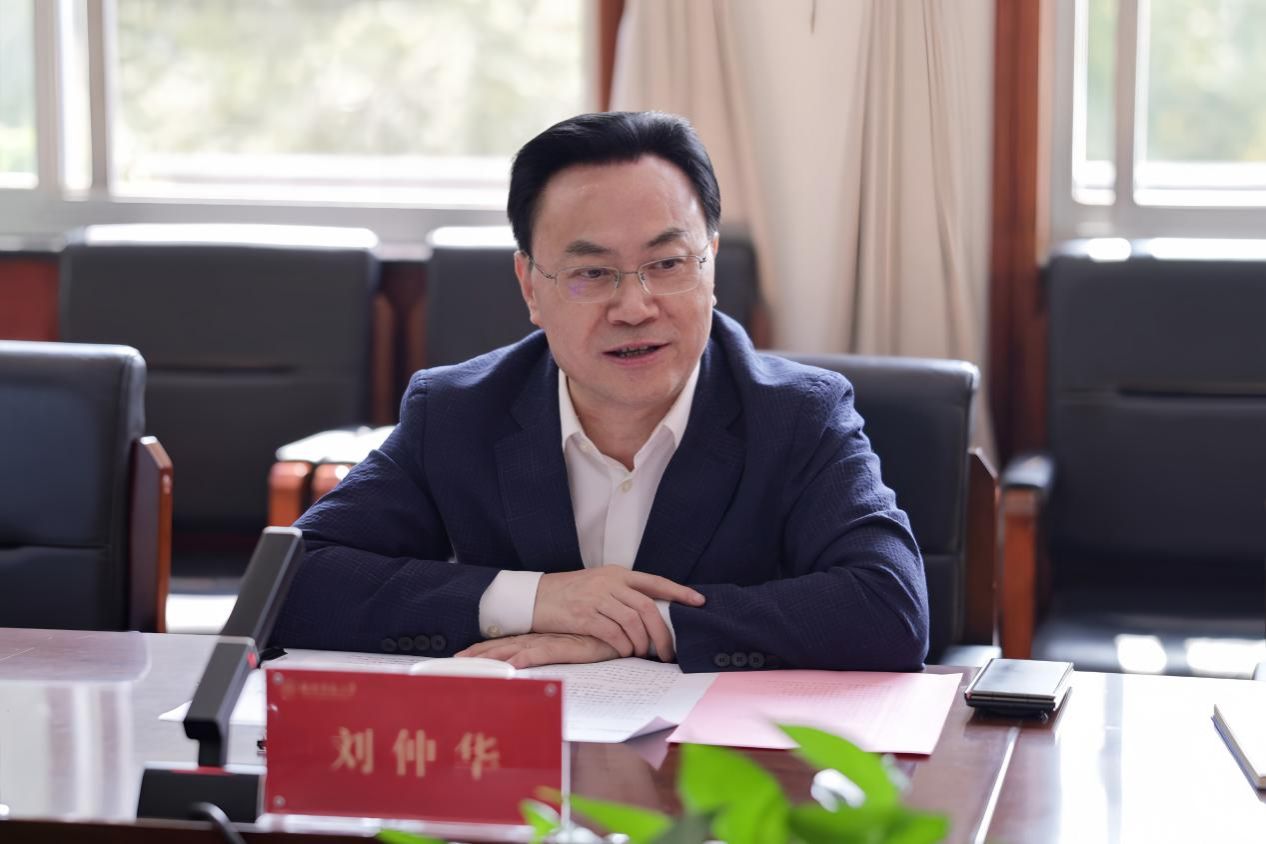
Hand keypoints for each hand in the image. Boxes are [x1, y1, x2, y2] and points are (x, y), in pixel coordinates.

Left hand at [456, 633, 618, 668]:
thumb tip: (547, 651)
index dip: (485, 649)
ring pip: (515, 649)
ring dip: (492, 658)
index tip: (461, 655)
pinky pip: (541, 653)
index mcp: (542, 637)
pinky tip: (510, 665)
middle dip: (479, 654)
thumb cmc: (601, 637)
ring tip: (468, 665)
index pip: (508, 642)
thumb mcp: (577, 645)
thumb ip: (563, 647)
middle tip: (453, 661)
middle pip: (504, 645)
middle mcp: (542, 637)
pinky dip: (523, 659)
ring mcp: (552, 641)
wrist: (623, 629)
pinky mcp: (566, 647)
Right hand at [532, 566, 704, 660]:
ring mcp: (595, 597)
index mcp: (616, 573)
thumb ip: (622, 593)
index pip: (654, 582)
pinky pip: (612, 633)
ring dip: (641, 642)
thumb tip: (650, 612)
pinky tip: (623, 652)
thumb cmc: (568, 594)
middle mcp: (609, 582)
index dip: (679, 592)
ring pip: (632, 621)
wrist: (533, 597)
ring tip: (642, 654)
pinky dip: (623, 645)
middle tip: (668, 651)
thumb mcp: (598, 584)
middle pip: (647, 607)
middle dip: (662, 632)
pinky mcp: (583, 615)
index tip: (699, 602)